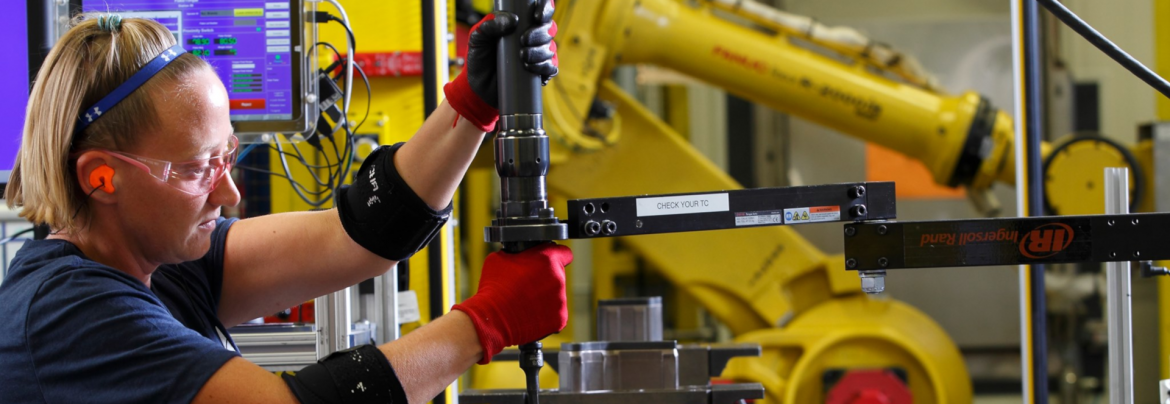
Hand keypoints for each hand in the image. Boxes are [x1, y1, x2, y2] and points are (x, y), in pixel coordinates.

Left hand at [443, 0, 559, 131]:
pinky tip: (530, 68)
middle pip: (550, 28)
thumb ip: (489, 24)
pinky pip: (552, 67)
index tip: (537, 17)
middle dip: (539, 34)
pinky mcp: (540, 72)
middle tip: (523, 41)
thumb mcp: (478, 38)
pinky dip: (544, 67)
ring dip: (540, 52)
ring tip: (523, 57)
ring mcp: (538, 55)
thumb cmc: (479, 59)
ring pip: (552, 48)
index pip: (540, 9)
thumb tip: (511, 20)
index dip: (545, 9)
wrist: (479, 88)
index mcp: (520, 23)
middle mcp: (533, 37)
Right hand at [451, 243, 570, 363]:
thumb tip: (521, 255)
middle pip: (558, 275)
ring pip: (557, 295)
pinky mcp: (560, 318)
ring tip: (525, 302)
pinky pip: (555, 313)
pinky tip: (530, 314)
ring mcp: (561, 300)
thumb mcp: (500, 258)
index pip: (564, 253)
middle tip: (528, 286)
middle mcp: (558, 278)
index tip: (550, 261)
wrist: (492, 319)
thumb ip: (518, 254)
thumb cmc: (495, 288)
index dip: (556, 256)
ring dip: (545, 297)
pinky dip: (545, 315)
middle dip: (546, 279)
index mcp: (547, 259)